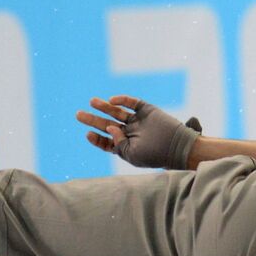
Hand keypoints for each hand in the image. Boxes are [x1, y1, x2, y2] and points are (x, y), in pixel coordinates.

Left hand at [75, 95, 201, 169]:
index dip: (96, 138)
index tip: (88, 133)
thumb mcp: (132, 154)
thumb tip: (109, 127)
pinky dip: (122, 100)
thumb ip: (118, 143)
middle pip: (107, 125)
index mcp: (126, 146)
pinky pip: (131, 103)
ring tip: (92, 101)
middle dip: (93, 120)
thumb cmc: (154, 155)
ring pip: (117, 112)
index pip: (107, 142)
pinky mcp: (146, 110)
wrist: (177, 145)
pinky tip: (112, 100)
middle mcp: (130, 133)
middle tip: (78, 115)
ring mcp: (138, 121)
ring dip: (104, 107)